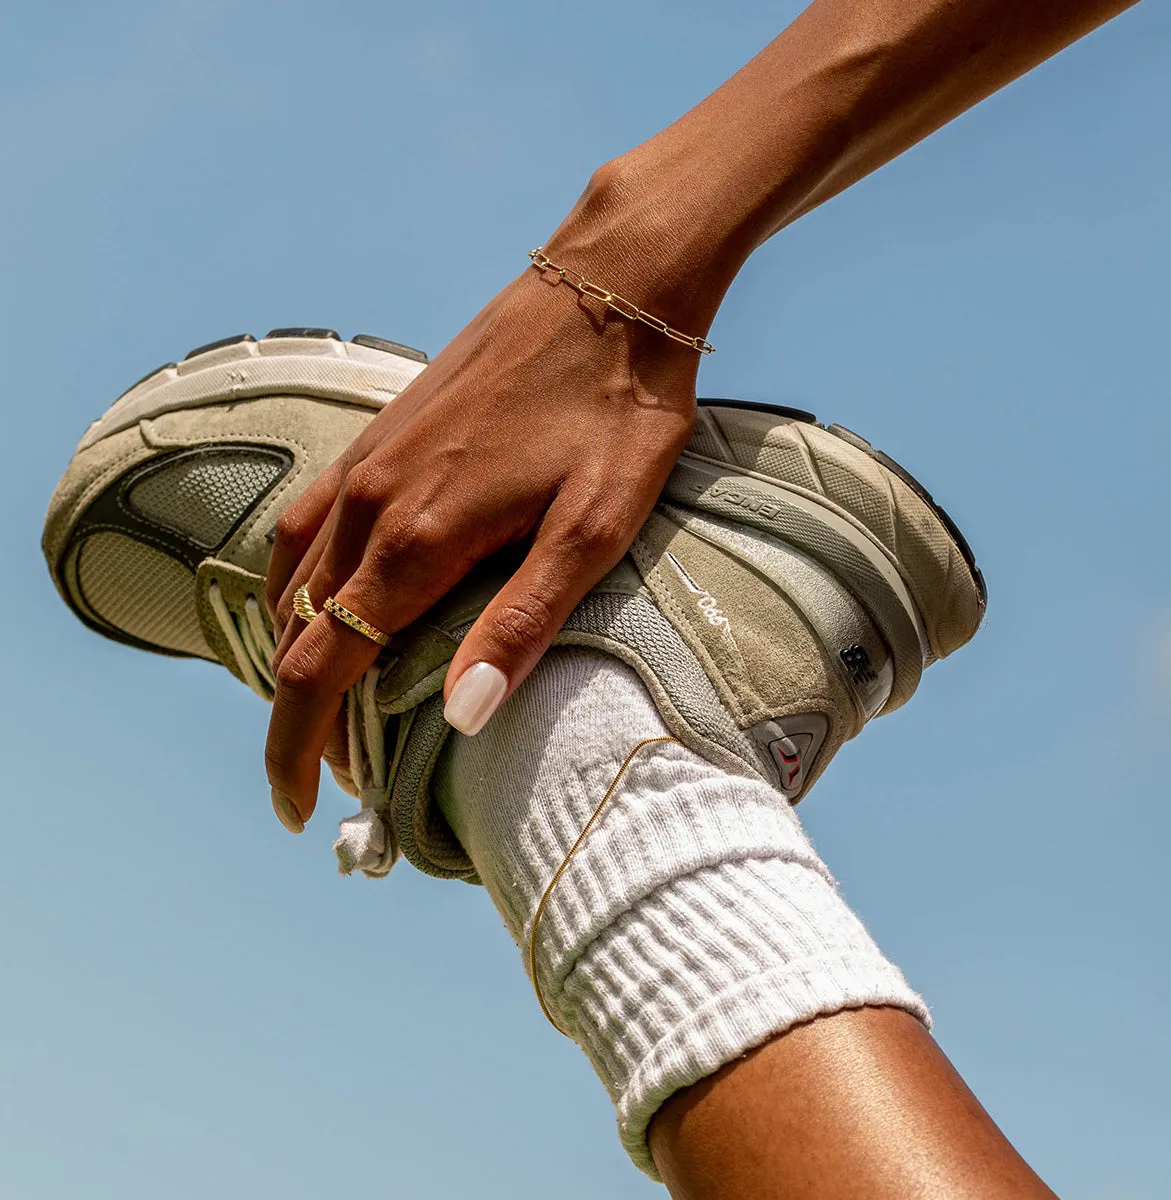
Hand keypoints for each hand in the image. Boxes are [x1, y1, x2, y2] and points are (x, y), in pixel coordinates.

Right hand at [262, 168, 714, 829]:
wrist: (610, 283)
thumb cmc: (619, 410)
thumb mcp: (594, 526)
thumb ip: (522, 621)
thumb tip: (462, 718)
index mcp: (416, 538)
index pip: (320, 668)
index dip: (297, 749)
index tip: (298, 809)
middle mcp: (370, 502)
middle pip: (297, 635)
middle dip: (303, 716)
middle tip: (342, 777)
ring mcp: (368, 460)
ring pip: (292, 581)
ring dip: (297, 653)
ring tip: (327, 706)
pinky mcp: (382, 433)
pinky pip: (308, 525)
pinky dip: (298, 585)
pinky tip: (324, 599)